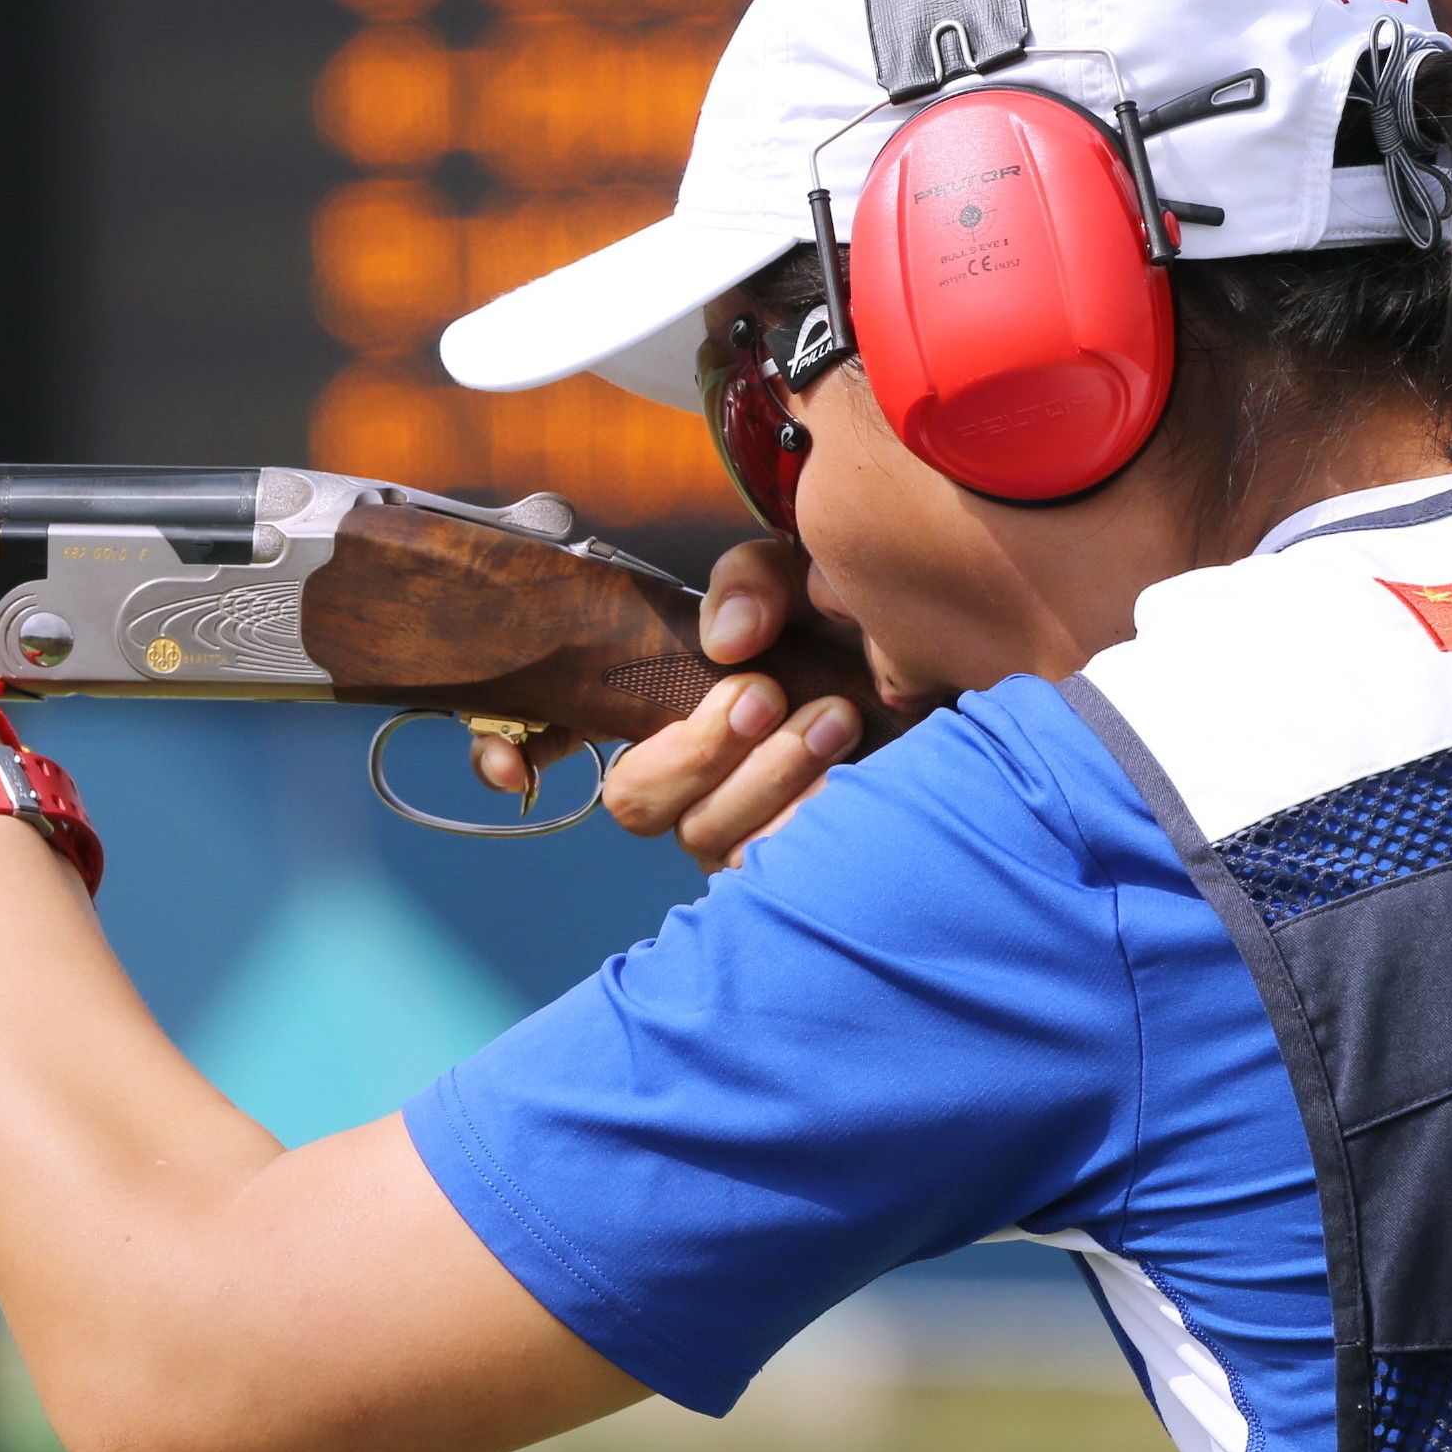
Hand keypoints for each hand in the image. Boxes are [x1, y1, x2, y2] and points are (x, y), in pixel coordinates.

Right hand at [470, 538, 863, 871]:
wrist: (943, 683)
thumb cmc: (861, 636)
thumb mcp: (803, 581)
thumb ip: (751, 583)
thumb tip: (726, 642)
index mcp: (661, 705)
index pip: (549, 737)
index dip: (508, 756)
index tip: (517, 773)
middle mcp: (684, 776)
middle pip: (634, 800)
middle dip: (694, 750)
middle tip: (760, 694)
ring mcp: (731, 830)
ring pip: (704, 834)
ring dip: (766, 775)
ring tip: (834, 718)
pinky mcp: (787, 870)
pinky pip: (770, 867)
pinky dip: (809, 817)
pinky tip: (858, 776)